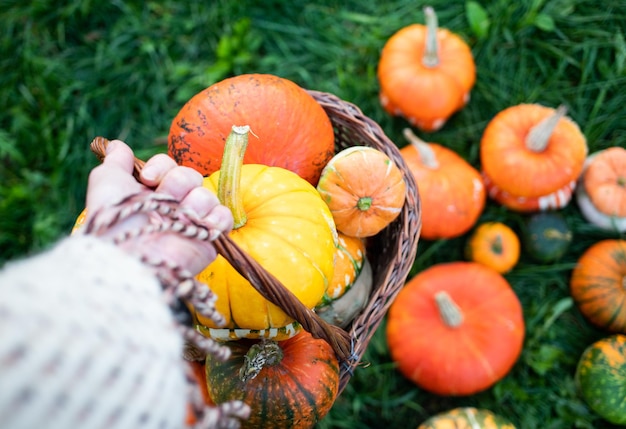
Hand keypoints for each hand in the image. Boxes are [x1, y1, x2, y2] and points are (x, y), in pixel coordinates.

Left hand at [85, 140, 232, 275]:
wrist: (131, 255)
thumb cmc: (117, 219)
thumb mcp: (108, 182)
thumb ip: (116, 161)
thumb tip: (116, 144)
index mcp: (152, 192)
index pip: (170, 166)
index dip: (162, 167)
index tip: (148, 178)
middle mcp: (173, 205)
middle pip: (191, 176)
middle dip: (178, 183)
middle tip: (164, 200)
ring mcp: (193, 221)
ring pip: (207, 194)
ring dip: (194, 202)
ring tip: (180, 219)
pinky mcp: (209, 237)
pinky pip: (224, 216)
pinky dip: (216, 217)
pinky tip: (201, 224)